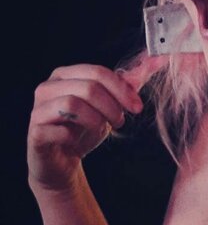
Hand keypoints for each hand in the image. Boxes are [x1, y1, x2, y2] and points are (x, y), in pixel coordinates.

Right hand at [28, 64, 143, 192]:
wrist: (63, 163)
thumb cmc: (83, 131)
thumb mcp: (110, 105)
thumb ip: (128, 84)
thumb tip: (155, 61)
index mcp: (65, 76)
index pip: (97, 72)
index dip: (122, 89)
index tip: (137, 106)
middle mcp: (48, 88)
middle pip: (88, 87)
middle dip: (112, 106)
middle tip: (120, 121)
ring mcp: (39, 109)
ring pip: (72, 103)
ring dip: (97, 119)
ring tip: (103, 129)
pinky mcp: (35, 132)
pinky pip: (60, 129)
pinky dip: (76, 136)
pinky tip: (77, 140)